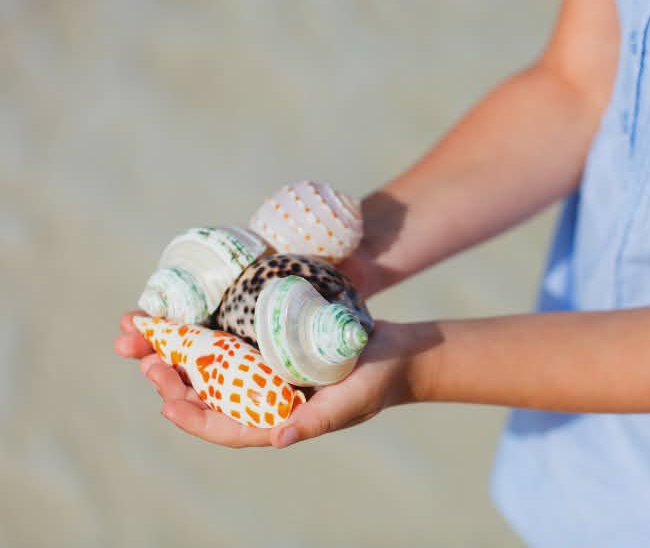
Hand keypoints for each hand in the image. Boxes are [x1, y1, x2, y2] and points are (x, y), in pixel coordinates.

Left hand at [115, 312, 423, 447]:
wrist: (396, 351)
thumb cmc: (377, 381)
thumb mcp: (349, 403)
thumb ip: (316, 421)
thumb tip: (278, 440)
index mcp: (279, 418)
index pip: (227, 427)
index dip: (194, 418)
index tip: (166, 401)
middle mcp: (266, 396)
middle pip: (210, 395)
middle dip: (173, 381)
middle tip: (145, 359)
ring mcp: (267, 371)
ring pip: (213, 368)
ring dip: (181, 354)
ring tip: (150, 338)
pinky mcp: (272, 346)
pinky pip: (233, 343)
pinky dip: (208, 333)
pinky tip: (189, 317)